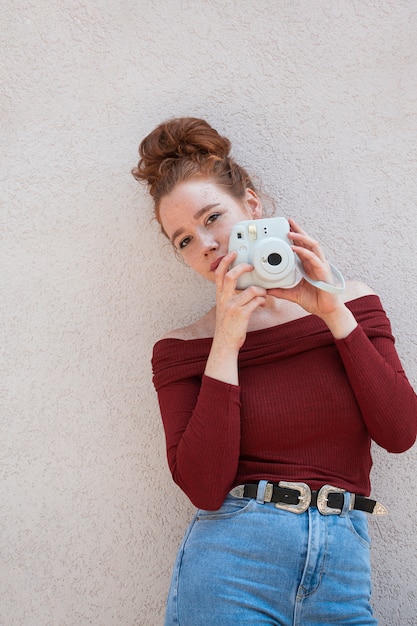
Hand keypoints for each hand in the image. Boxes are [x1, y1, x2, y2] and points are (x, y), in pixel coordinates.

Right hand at [204, 251, 266, 384]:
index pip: (219, 274)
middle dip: (242, 268)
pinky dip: (262, 300)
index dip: (225, 261)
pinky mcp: (241, 315)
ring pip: (249, 290)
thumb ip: (229, 297)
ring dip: (260, 289)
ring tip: (263, 293)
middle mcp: (224, 299)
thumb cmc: (227, 327)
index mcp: (219, 296)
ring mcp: (232, 307)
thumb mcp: (224, 309)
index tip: (232, 253)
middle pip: (230, 276)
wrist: (224, 344)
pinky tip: (262, 303)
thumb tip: (242, 288)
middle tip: (251, 266)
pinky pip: (255, 302)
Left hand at [267, 219, 344, 318]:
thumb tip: (268, 290)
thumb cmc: (315, 301)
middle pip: (308, 241)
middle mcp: (316, 263)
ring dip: (301, 237)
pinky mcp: (323, 272)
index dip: (295, 237)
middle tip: (289, 222)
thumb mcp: (293, 295)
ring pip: (312, 246)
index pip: (302, 246)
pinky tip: (295, 248)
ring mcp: (321, 266)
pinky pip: (313, 258)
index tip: (286, 229)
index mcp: (309, 265)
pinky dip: (304, 252)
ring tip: (290, 232)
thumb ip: (281, 291)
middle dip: (299, 230)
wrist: (327, 311)